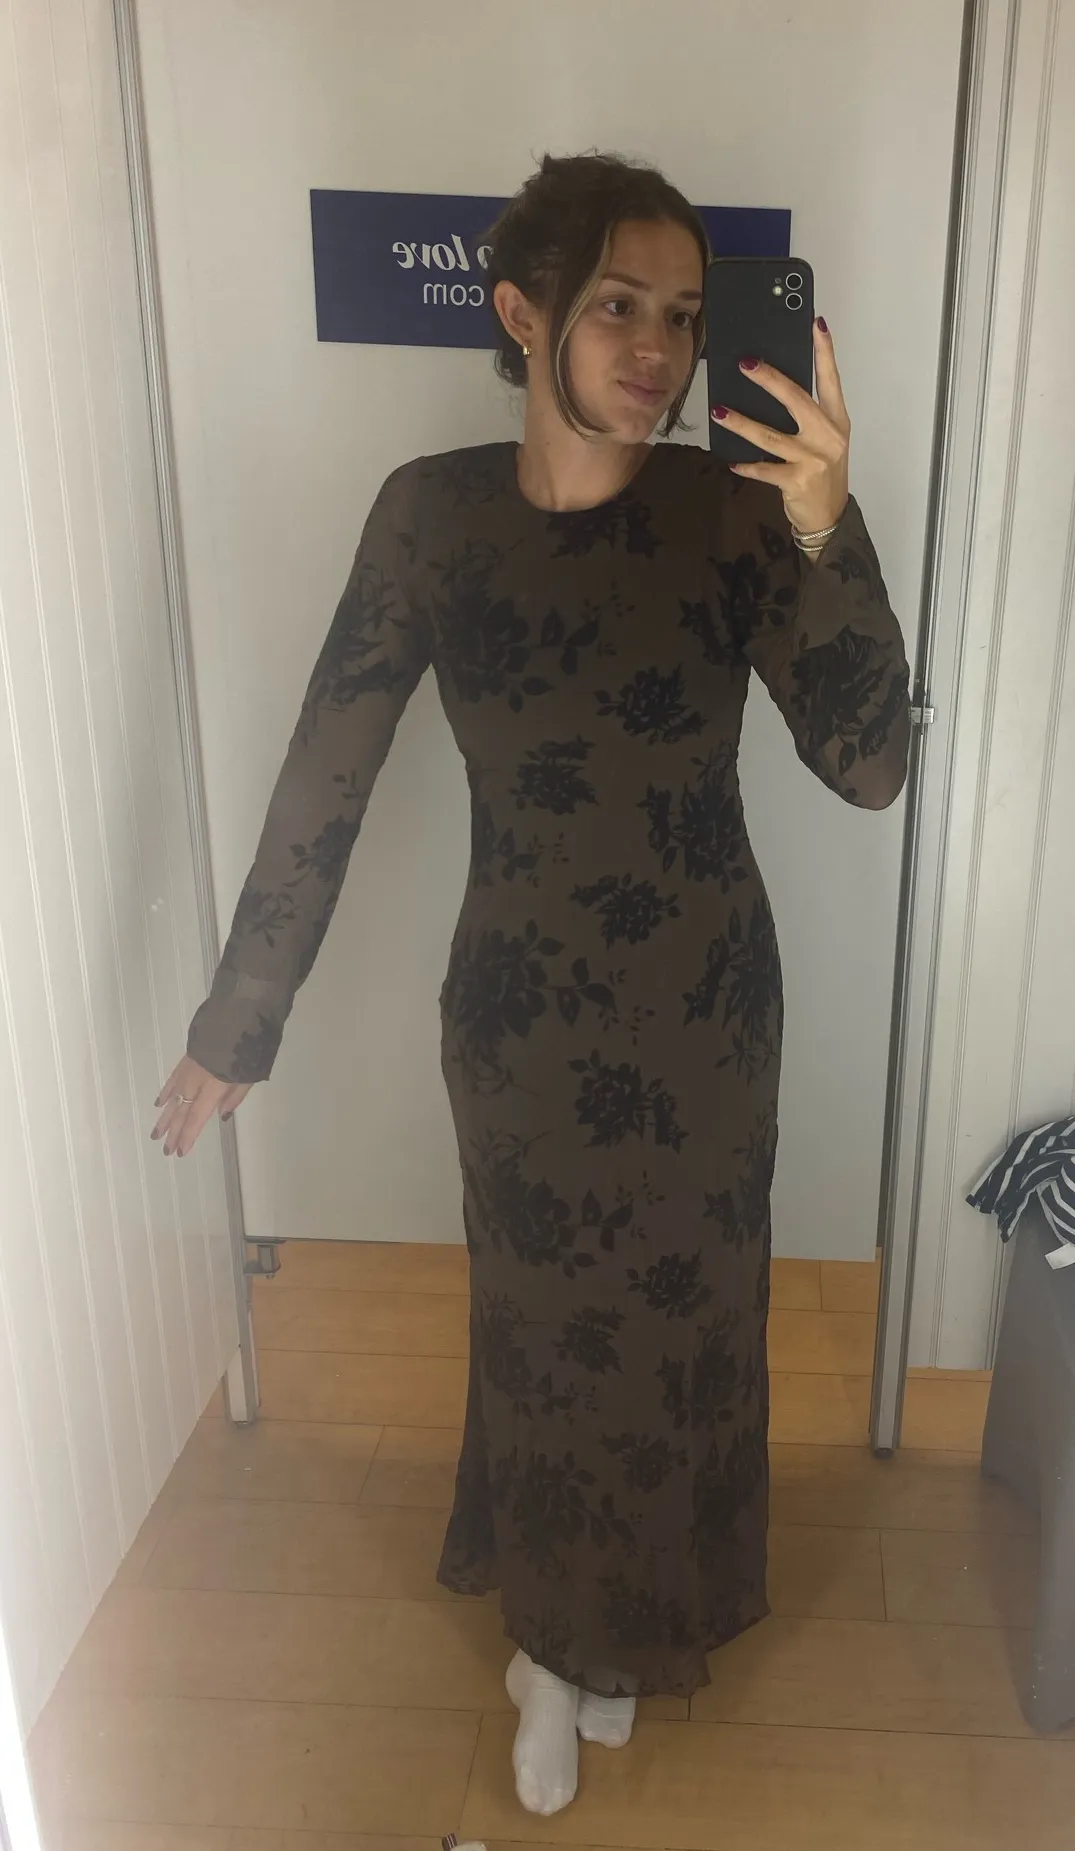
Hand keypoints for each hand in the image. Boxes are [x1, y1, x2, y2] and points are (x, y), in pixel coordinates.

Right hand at [152, 1056, 252, 1157]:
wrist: (238, 1012)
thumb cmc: (249, 1046)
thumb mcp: (249, 1076)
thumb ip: (234, 1097)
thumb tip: (221, 1115)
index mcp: (213, 1087)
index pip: (196, 1117)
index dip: (188, 1135)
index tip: (180, 1151)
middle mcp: (197, 1080)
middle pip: (182, 1111)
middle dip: (174, 1132)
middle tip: (165, 1150)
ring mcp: (189, 1069)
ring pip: (173, 1097)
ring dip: (165, 1117)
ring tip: (156, 1133)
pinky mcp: (187, 1058)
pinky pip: (173, 1080)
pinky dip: (166, 1092)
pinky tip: (160, 1103)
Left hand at [711, 317, 849, 535]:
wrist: (829, 516)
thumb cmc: (823, 474)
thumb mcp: (825, 441)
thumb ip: (809, 417)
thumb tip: (775, 389)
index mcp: (837, 421)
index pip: (831, 380)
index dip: (824, 352)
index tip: (815, 325)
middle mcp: (827, 436)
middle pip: (796, 399)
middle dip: (769, 379)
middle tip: (746, 364)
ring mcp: (813, 459)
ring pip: (770, 436)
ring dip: (741, 423)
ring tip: (720, 412)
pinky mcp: (797, 480)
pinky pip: (764, 469)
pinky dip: (746, 465)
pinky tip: (732, 461)